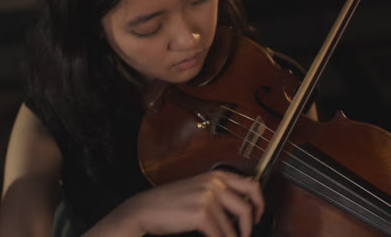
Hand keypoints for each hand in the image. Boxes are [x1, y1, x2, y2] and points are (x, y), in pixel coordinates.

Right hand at [119, 170, 263, 236]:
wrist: (146, 208)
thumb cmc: (170, 201)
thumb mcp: (198, 188)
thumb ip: (219, 193)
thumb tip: (242, 208)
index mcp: (216, 175)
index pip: (251, 185)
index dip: (259, 203)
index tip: (257, 215)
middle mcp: (214, 183)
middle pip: (247, 207)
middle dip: (250, 225)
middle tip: (246, 234)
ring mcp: (207, 198)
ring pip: (233, 226)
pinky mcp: (201, 214)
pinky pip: (221, 235)